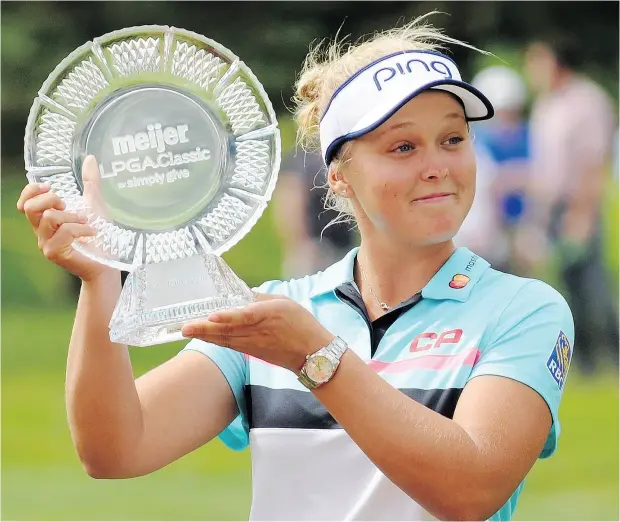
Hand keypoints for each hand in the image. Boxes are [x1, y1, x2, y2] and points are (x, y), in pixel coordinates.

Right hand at [17, 155, 111, 281]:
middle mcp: (42, 232)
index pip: (24, 202)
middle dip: (51, 200)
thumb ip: (90, 182)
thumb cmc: (101, 236)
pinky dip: (80, 229)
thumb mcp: (95, 204)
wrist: (109, 264)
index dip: (32, 191)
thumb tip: (90, 158)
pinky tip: (91, 233)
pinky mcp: (54, 253)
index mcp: (46, 220)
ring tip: (86, 223)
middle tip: (69, 206)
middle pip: (29, 207)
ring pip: (48, 217)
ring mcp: (46, 243)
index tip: (51, 187)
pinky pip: (63, 232)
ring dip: (72, 216)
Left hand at [181, 293, 334, 372]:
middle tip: (184, 327)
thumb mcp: (285, 302)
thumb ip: (262, 299)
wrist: (312, 354)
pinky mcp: (253, 352)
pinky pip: (231, 345)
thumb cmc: (302, 324)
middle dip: (205, 329)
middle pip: (228, 331)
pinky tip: (205, 336)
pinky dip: (217, 341)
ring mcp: (254, 344)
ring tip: (188, 330)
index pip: (245, 316)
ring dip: (206, 336)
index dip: (228, 317)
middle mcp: (258, 331)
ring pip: (226, 340)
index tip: (212, 316)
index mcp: (269, 315)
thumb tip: (242, 295)